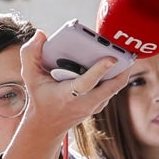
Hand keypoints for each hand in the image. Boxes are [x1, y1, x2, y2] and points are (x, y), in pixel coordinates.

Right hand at [0, 32, 133, 158]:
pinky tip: (119, 63)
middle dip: (122, 71)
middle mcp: (84, 102)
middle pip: (111, 87)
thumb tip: (41, 34)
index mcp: (67, 95)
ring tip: (127, 54)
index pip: (87, 83)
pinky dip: (116, 77)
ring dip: (122, 72)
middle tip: (129, 53)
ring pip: (114, 88)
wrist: (47, 124)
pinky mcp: (100, 105)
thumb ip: (30, 53)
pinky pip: (112, 90)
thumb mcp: (29, 76)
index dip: (100, 70)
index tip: (112, 57)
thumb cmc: (40, 96)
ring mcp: (95, 106)